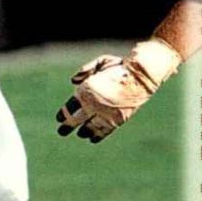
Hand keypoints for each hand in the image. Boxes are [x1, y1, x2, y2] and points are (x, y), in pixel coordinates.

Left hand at [55, 39, 181, 142]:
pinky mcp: (118, 119)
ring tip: (81, 134)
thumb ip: (86, 70)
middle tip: (61, 131)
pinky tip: (92, 139)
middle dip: (67, 126)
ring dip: (84, 131)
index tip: (60, 118)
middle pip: (76, 120)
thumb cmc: (120, 66)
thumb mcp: (101, 62)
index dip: (64, 114)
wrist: (141, 75)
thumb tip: (73, 81)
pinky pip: (104, 130)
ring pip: (90, 127)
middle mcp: (94, 104)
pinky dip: (98, 135)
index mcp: (87, 91)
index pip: (70, 108)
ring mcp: (106, 113)